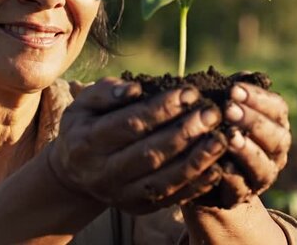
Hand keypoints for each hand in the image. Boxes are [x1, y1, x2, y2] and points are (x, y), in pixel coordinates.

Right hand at [47, 77, 227, 213]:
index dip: (162, 109)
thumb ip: (107, 92)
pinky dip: (197, 185)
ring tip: (221, 139)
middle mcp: (103, 173)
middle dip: (185, 133)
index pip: (130, 125)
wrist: (75, 171)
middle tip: (212, 113)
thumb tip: (135, 89)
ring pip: (164, 181)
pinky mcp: (139, 208)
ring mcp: (121, 195)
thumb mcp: (85, 103)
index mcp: (88, 143)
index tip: (190, 93)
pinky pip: (172, 198)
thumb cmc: (87, 125)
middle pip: (150, 154)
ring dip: (196, 161)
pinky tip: (217, 166)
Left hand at [216, 81, 291, 206]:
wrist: (200, 169)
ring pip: (263, 166)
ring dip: (247, 150)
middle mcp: (275, 152)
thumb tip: (246, 75)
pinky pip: (240, 189)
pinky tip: (219, 165)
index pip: (277, 109)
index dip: (258, 99)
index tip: (234, 90)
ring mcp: (261, 177)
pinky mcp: (242, 197)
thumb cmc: (215, 127)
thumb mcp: (222, 106)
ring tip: (229, 137)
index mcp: (275, 125)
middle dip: (253, 122)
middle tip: (229, 110)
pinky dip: (231, 178)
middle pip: (276, 137)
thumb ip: (234, 92)